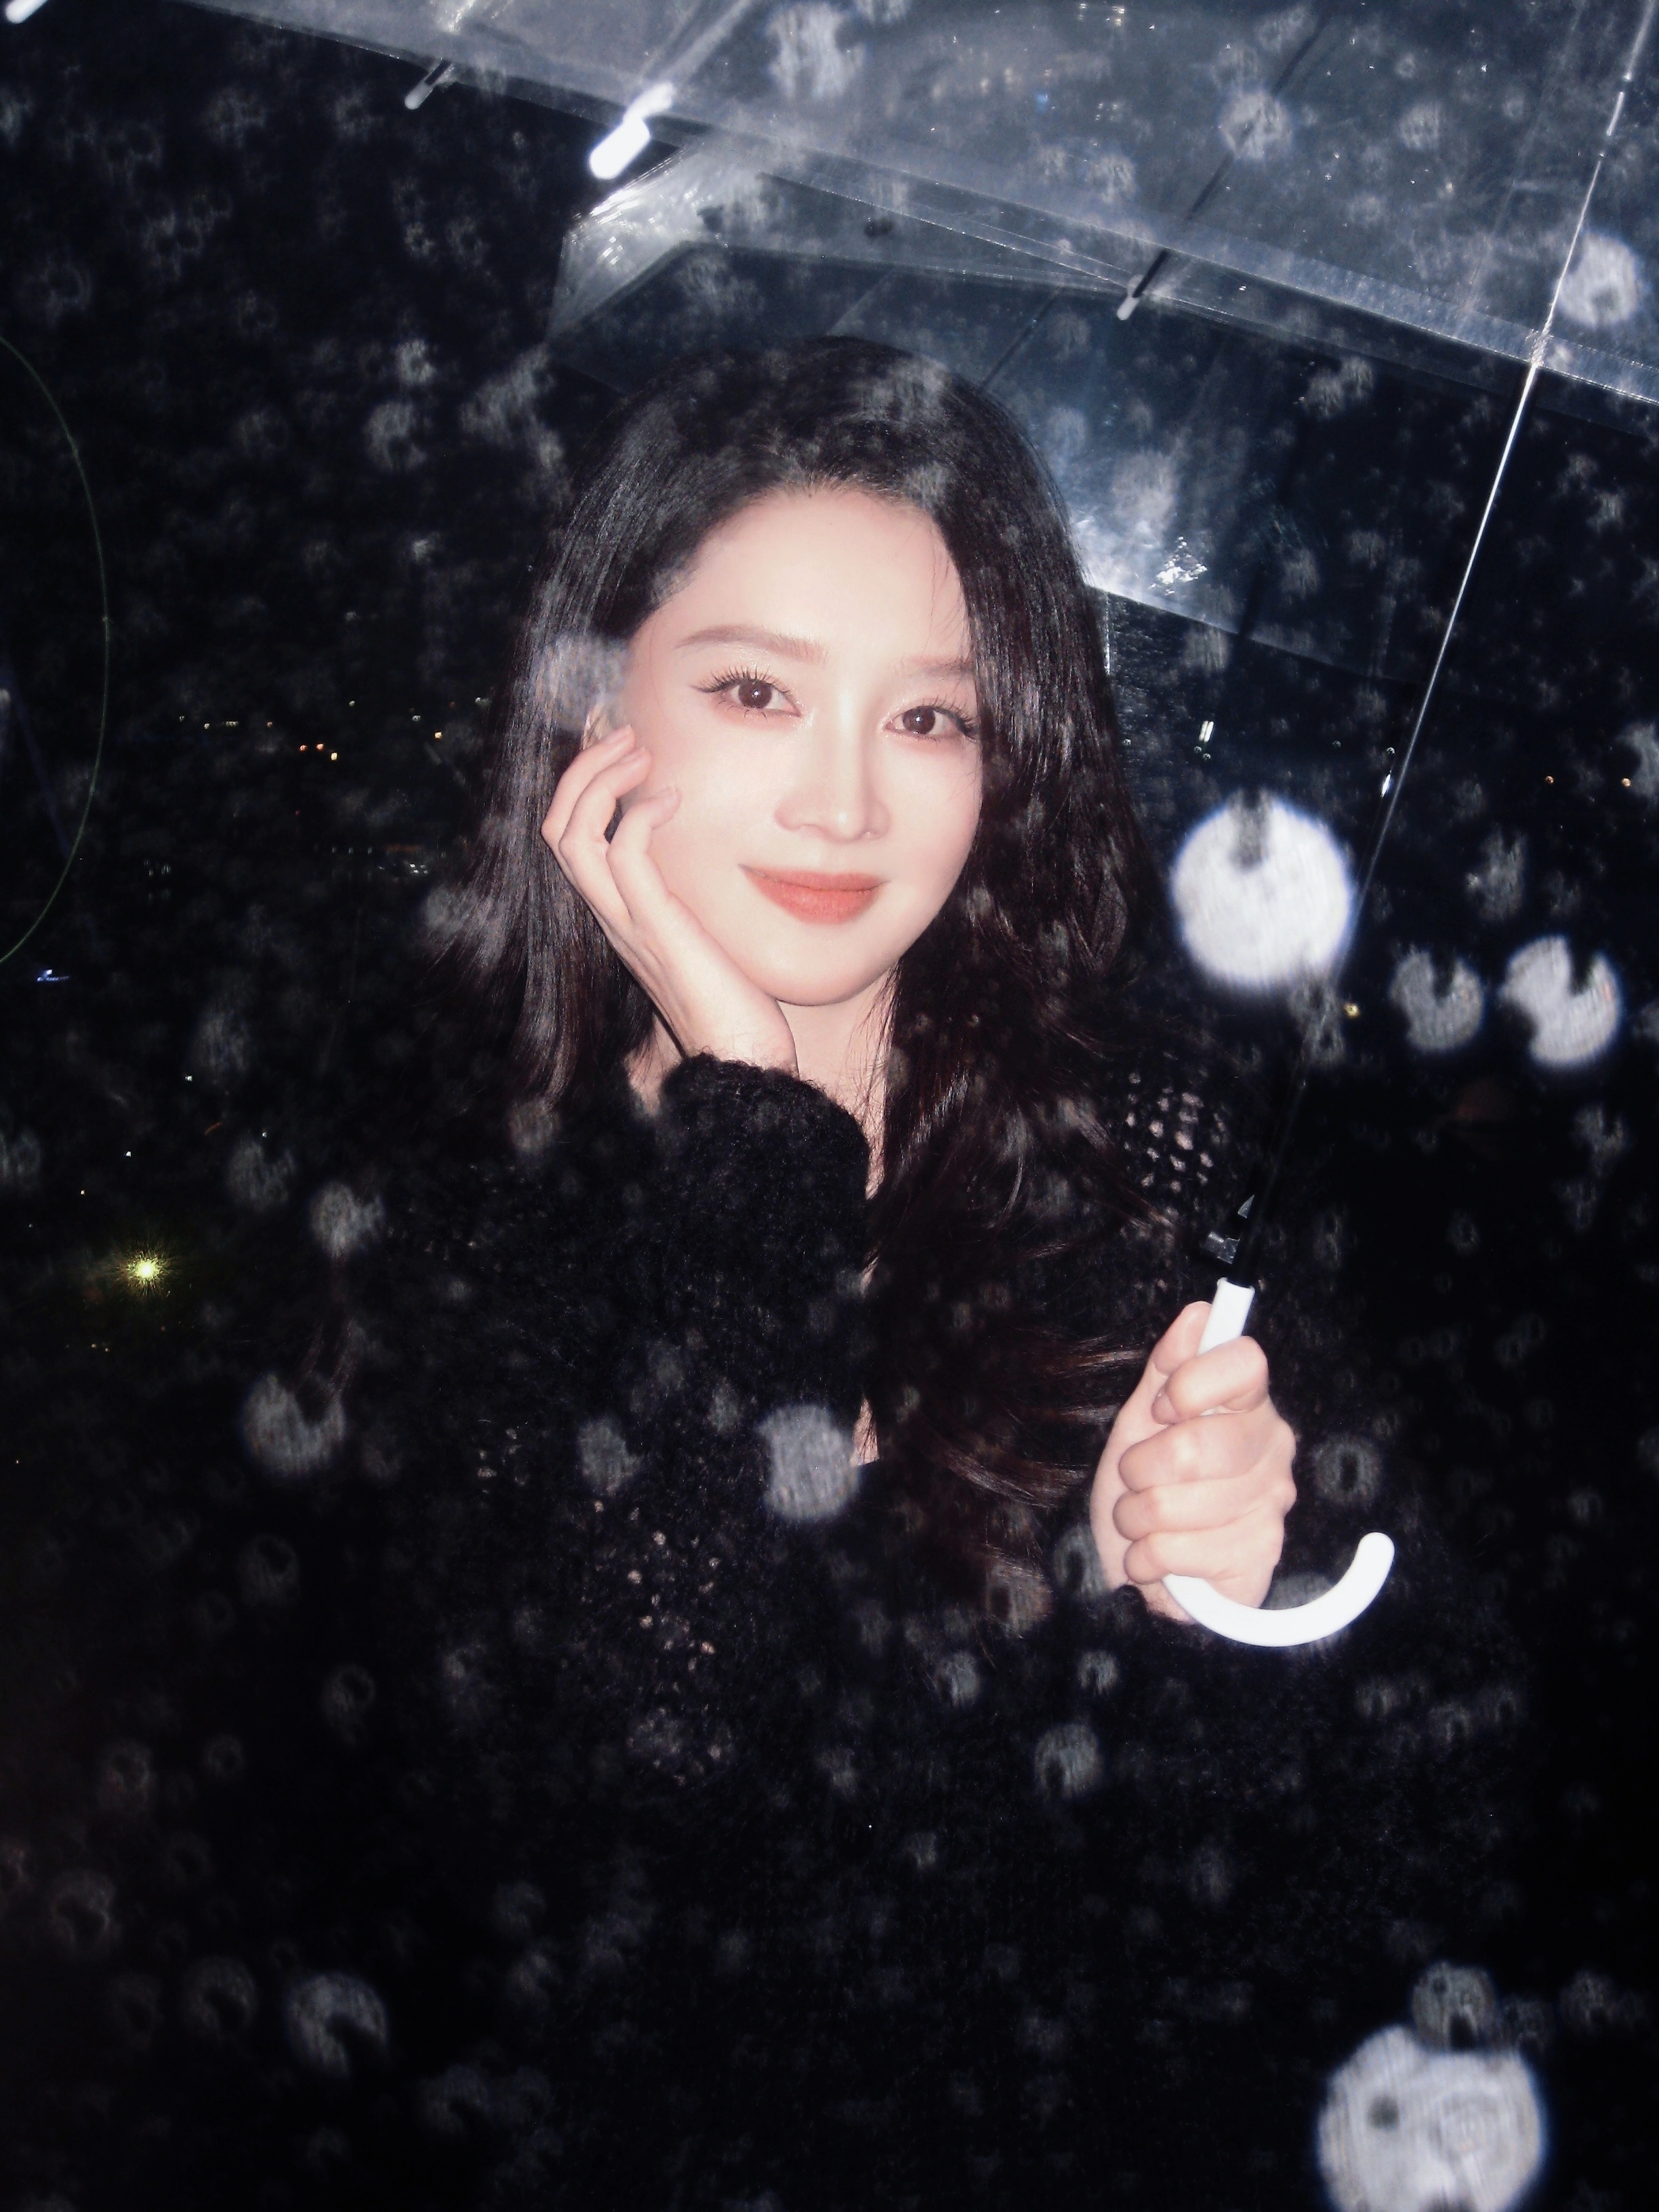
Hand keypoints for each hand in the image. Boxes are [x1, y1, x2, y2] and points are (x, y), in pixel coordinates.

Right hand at [541, 726, 798, 1074]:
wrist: (740, 1058)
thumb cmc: (731, 999)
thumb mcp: (702, 929)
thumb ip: (687, 893)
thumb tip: (701, 854)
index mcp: (614, 912)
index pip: (567, 836)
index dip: (580, 781)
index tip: (615, 741)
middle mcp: (608, 915)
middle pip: (555, 827)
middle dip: (582, 768)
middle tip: (626, 732)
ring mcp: (626, 923)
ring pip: (571, 837)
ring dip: (600, 781)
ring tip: (642, 752)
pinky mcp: (656, 928)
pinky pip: (623, 856)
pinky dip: (639, 814)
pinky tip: (674, 798)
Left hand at [1088, 1302, 1296, 1622]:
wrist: (1144, 1568)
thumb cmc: (1145, 1488)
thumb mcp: (1142, 1421)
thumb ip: (1168, 1368)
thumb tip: (1201, 1313)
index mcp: (1249, 1405)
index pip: (1245, 1362)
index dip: (1191, 1384)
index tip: (1163, 1409)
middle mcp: (1272, 1450)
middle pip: (1197, 1444)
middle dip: (1141, 1469)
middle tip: (1137, 1480)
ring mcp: (1271, 1506)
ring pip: (1174, 1504)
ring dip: (1136, 1518)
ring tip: (1143, 1522)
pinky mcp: (1258, 1559)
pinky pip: (1176, 1550)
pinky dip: (1147, 1558)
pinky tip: (1155, 1558)